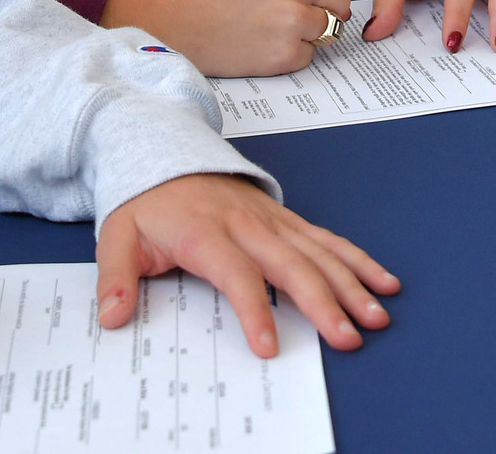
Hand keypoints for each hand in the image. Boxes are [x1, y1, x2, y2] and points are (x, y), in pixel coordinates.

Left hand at [96, 174, 398, 357]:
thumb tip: (113, 316)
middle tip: (348, 337)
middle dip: (324, 302)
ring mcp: (273, 221)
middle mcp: (248, 226)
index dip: (254, 310)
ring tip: (377, 313)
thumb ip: (116, 277)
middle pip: (292, 265)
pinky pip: (328, 240)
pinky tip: (382, 281)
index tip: (270, 345)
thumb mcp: (117, 235)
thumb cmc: (146, 200)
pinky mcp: (287, 220)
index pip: (236, 275)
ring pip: (319, 253)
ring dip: (352, 283)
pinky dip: (357, 260)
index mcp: (206, 233)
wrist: (168, 151)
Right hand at [104, 0, 351, 76]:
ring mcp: (295, 18)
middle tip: (290, 17)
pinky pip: (309, 57)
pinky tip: (262, 46)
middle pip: (341, 2)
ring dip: (308, 35)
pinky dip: (290, 56)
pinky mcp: (286, 53)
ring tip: (271, 30)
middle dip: (324, 12)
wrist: (177, 20)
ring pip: (329, 31)